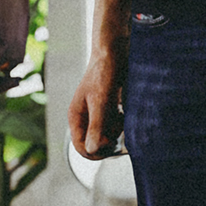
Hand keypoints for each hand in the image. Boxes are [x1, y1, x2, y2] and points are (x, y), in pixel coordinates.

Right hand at [65, 36, 123, 159]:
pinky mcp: (110, 111)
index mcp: (76, 117)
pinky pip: (116, 128)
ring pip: (108, 139)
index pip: (81, 148)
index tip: (114, 148)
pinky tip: (129, 115)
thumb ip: (96, 126)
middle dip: (109, 144)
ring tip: (125, 120)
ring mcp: (98, 116)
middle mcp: (86, 119)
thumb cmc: (104, 73)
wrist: (115, 52)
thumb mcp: (101, 101)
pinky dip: (124, 127)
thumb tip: (92, 151)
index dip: (96, 153)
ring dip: (118, 135)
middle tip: (123, 132)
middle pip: (95, 147)